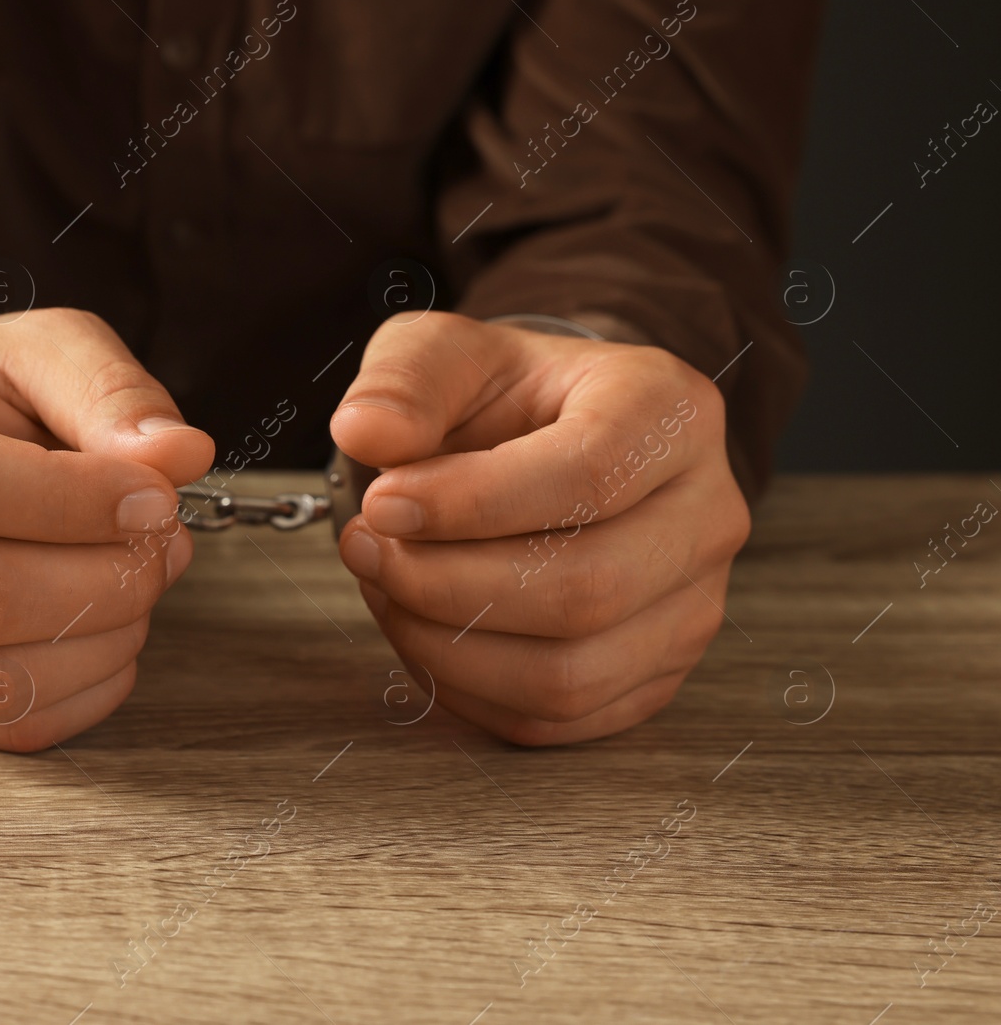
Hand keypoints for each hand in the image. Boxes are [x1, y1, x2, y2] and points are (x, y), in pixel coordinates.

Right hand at [0, 309, 213, 751]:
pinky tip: (111, 635)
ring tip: (142, 585)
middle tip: (164, 546)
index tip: (156, 497)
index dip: (72, 502)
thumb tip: (178, 457)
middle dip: (101, 580)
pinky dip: (82, 692)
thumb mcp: (39, 349)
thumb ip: (110, 392)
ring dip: (100, 642)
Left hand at [330, 313, 749, 745]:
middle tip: (365, 548)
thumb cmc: (502, 399)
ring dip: (446, 646)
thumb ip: (403, 383)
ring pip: (570, 674)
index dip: (471, 504)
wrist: (545, 443)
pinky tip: (423, 632)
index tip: (379, 503)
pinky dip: (468, 690)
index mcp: (668, 410)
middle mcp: (707, 510)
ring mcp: (693, 603)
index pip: (588, 475)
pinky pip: (557, 718)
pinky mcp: (658, 673)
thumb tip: (366, 433)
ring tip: (386, 587)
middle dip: (444, 584)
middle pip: (583, 589)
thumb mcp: (445, 355)